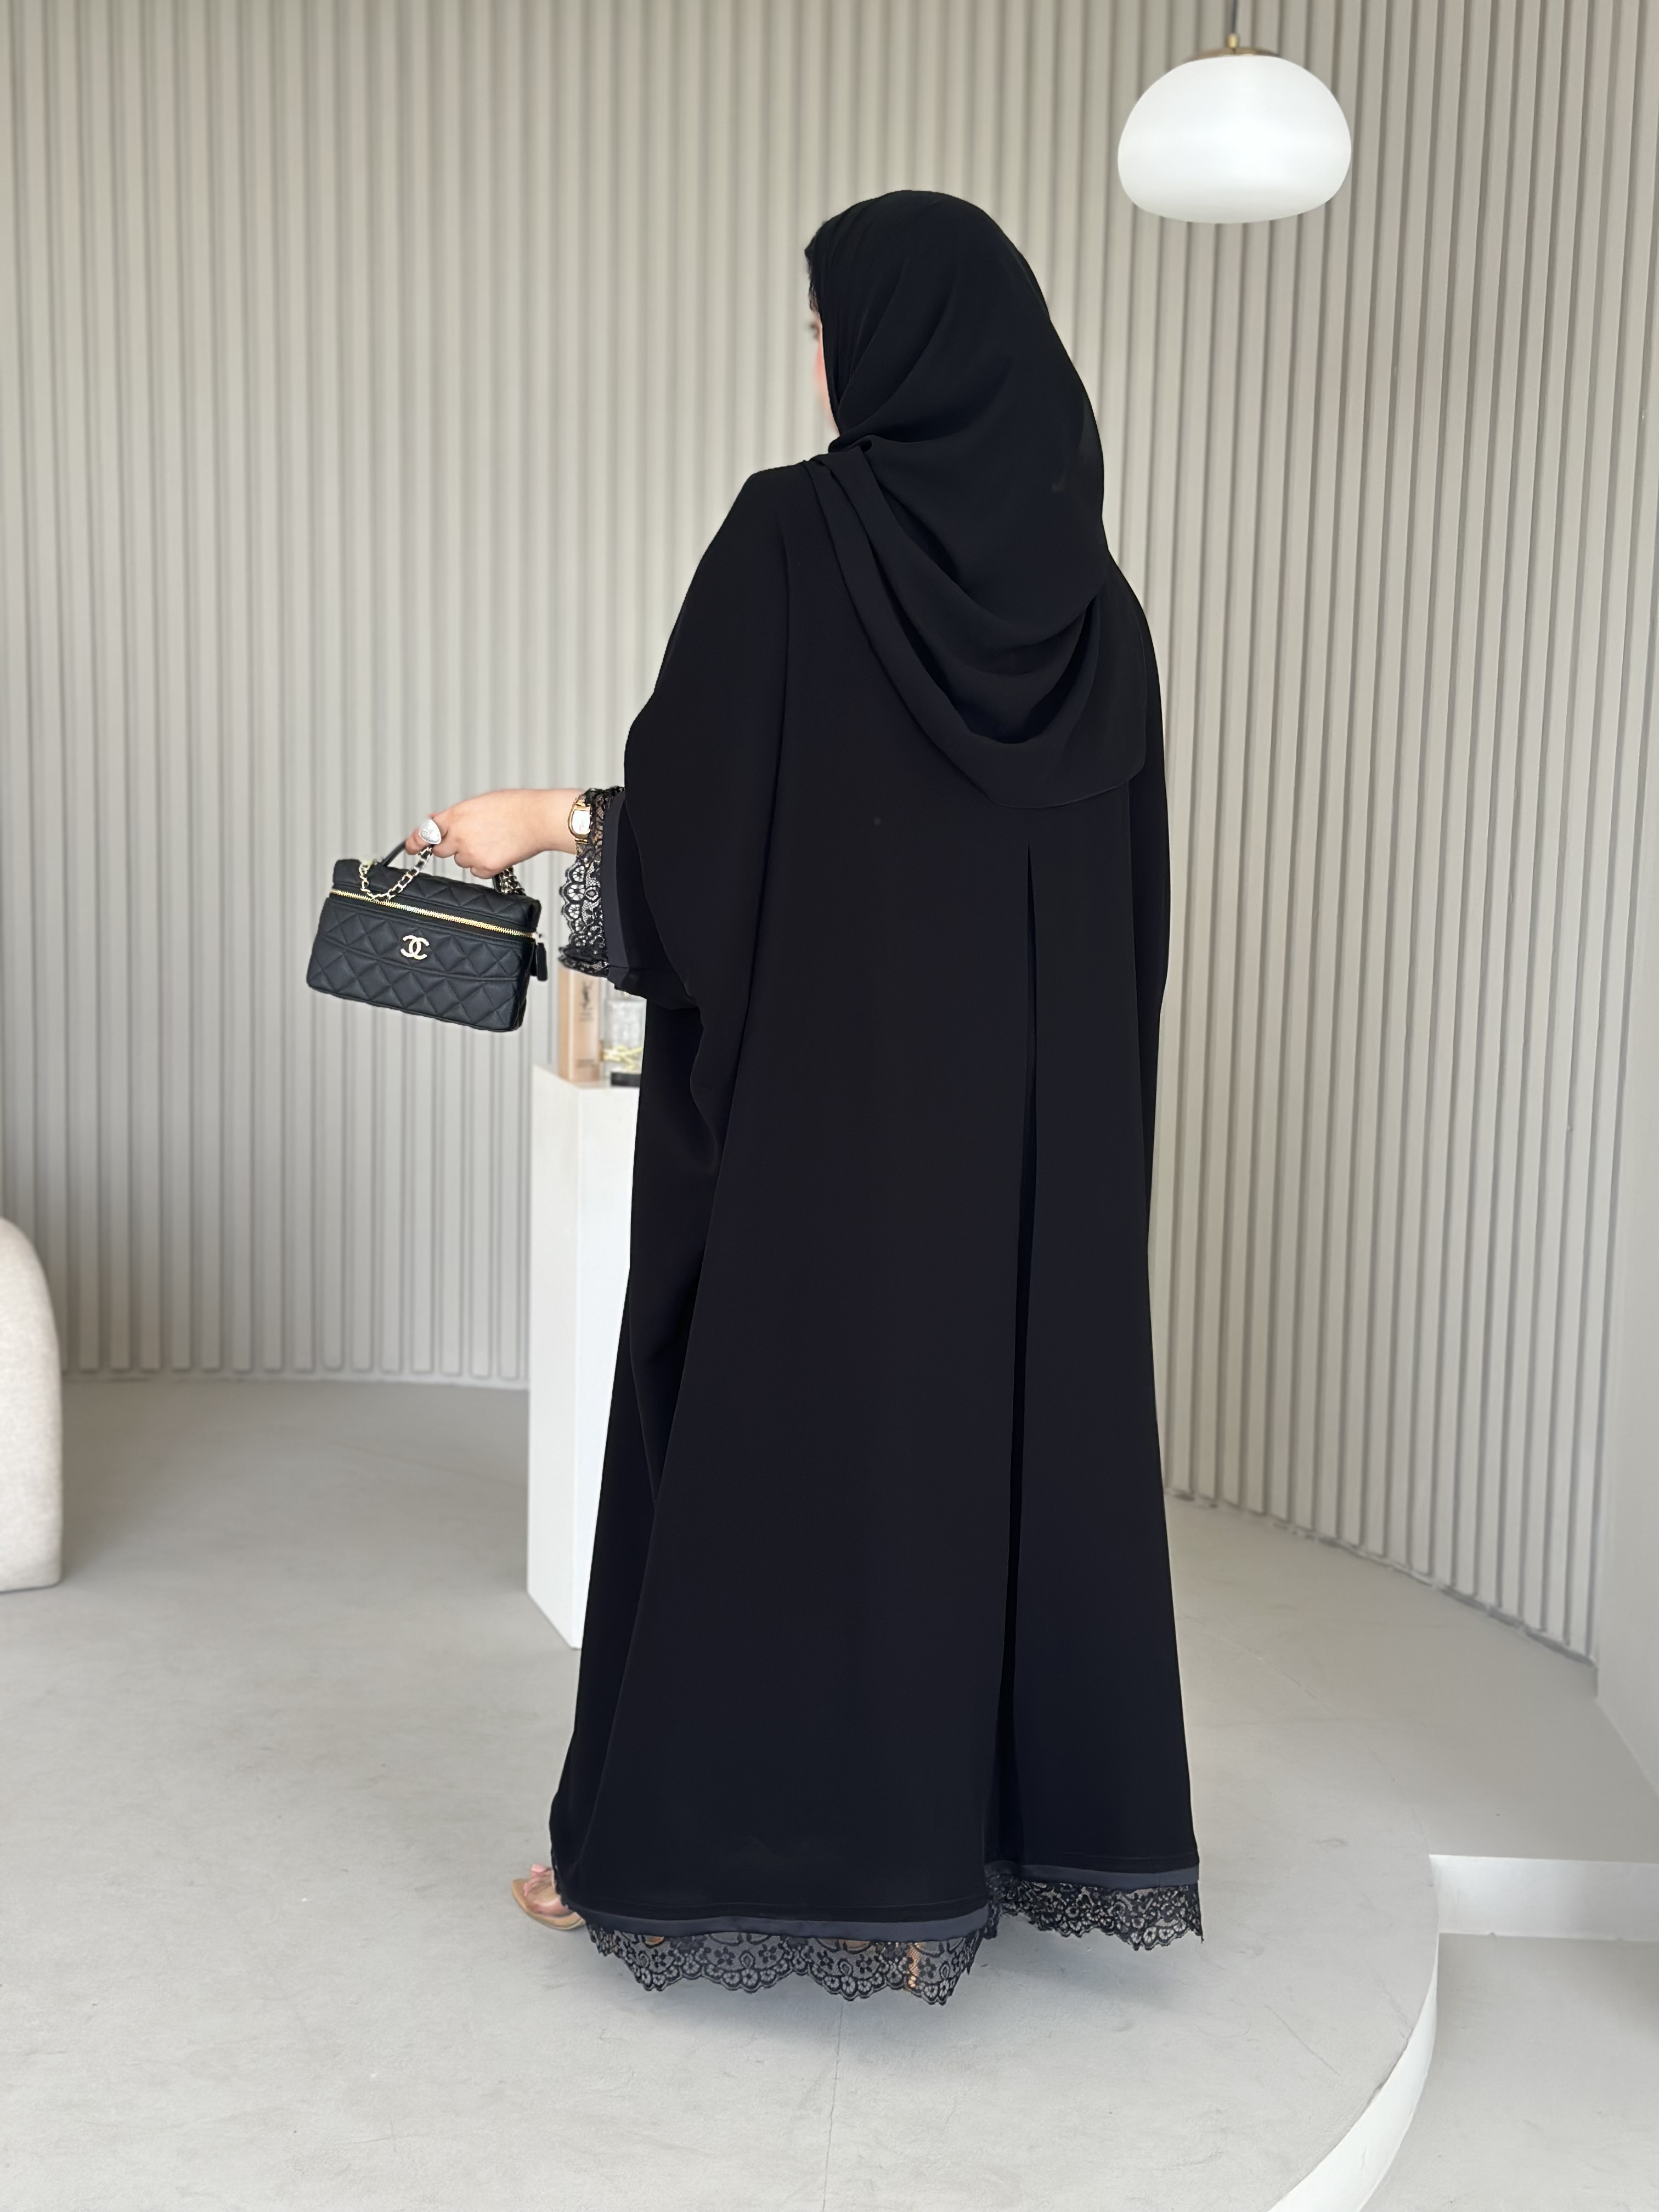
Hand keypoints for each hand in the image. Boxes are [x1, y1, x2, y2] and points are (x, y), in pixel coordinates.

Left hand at [403, 789, 581, 873]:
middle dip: (452, 846)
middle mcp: (459, 835)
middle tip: (473, 838)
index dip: (415, 841)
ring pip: (461, 861)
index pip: (426, 832)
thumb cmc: (514, 807)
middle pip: (442, 850)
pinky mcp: (486, 867)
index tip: (410, 847)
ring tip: (494, 841)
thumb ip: (455, 815)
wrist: (537, 819)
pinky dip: (486, 866)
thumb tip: (436, 821)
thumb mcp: (479, 803)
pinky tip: (500, 851)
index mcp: (456, 815)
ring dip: (472, 855)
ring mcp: (471, 853)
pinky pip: (477, 872)